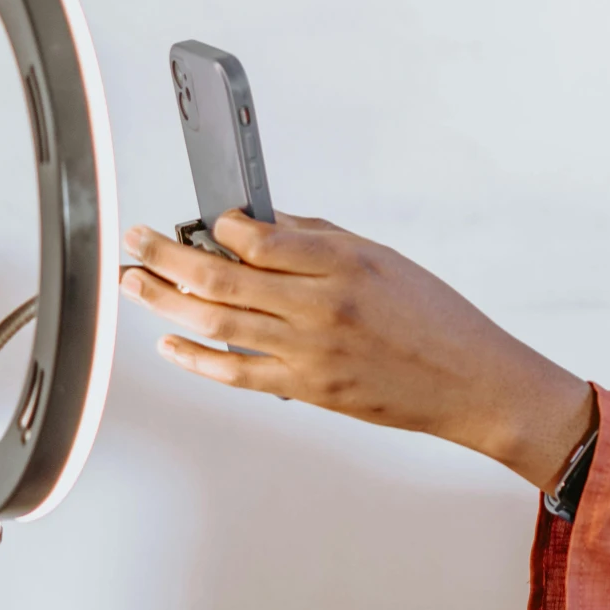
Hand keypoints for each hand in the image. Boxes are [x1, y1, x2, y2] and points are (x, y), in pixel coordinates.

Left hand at [119, 211, 594, 486]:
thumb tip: (262, 225)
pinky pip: (236, 373)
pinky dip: (196, 358)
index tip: (207, 218)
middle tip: (137, 241)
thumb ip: (321, 243)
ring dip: (166, 301)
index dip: (221, 225)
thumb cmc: (438, 320)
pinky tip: (171, 343)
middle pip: (223, 278)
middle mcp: (323, 308)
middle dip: (167, 255)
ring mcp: (311, 353)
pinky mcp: (307, 390)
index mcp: (346, 266)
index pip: (260, 238)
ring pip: (216, 323)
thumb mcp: (385, 262)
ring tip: (136, 283)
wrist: (472, 382)